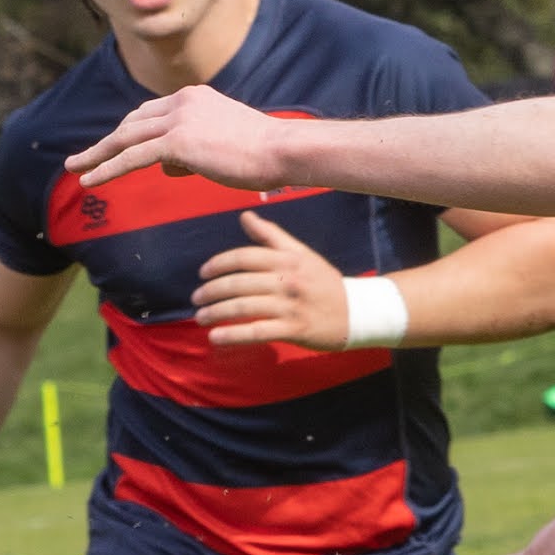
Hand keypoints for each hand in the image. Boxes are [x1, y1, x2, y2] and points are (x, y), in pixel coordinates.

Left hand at [66, 82, 287, 196]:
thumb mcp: (223, 142)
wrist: (282, 151)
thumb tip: (172, 165)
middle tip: (81, 159)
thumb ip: (194, 147)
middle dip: (105, 142)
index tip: (112, 148)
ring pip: (126, 139)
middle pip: (132, 123)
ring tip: (74, 169)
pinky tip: (89, 181)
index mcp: (195, 97)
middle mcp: (183, 101)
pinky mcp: (177, 141)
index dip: (129, 134)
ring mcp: (179, 119)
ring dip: (96, 155)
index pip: (151, 114)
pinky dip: (106, 169)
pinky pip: (131, 157)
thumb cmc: (262, 154)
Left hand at [192, 211, 351, 350]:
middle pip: (239, 283)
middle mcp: (288, 280)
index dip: (219, 264)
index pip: (245, 257)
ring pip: (244, 307)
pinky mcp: (294, 330)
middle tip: (196, 299)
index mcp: (288, 259)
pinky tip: (215, 337)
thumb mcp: (301, 253)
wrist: (357, 311)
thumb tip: (245, 216)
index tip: (202, 273)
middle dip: (212, 291)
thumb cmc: (323, 282)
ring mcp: (291, 306)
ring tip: (200, 318)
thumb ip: (272, 236)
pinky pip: (257, 332)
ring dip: (216, 313)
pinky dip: (233, 335)